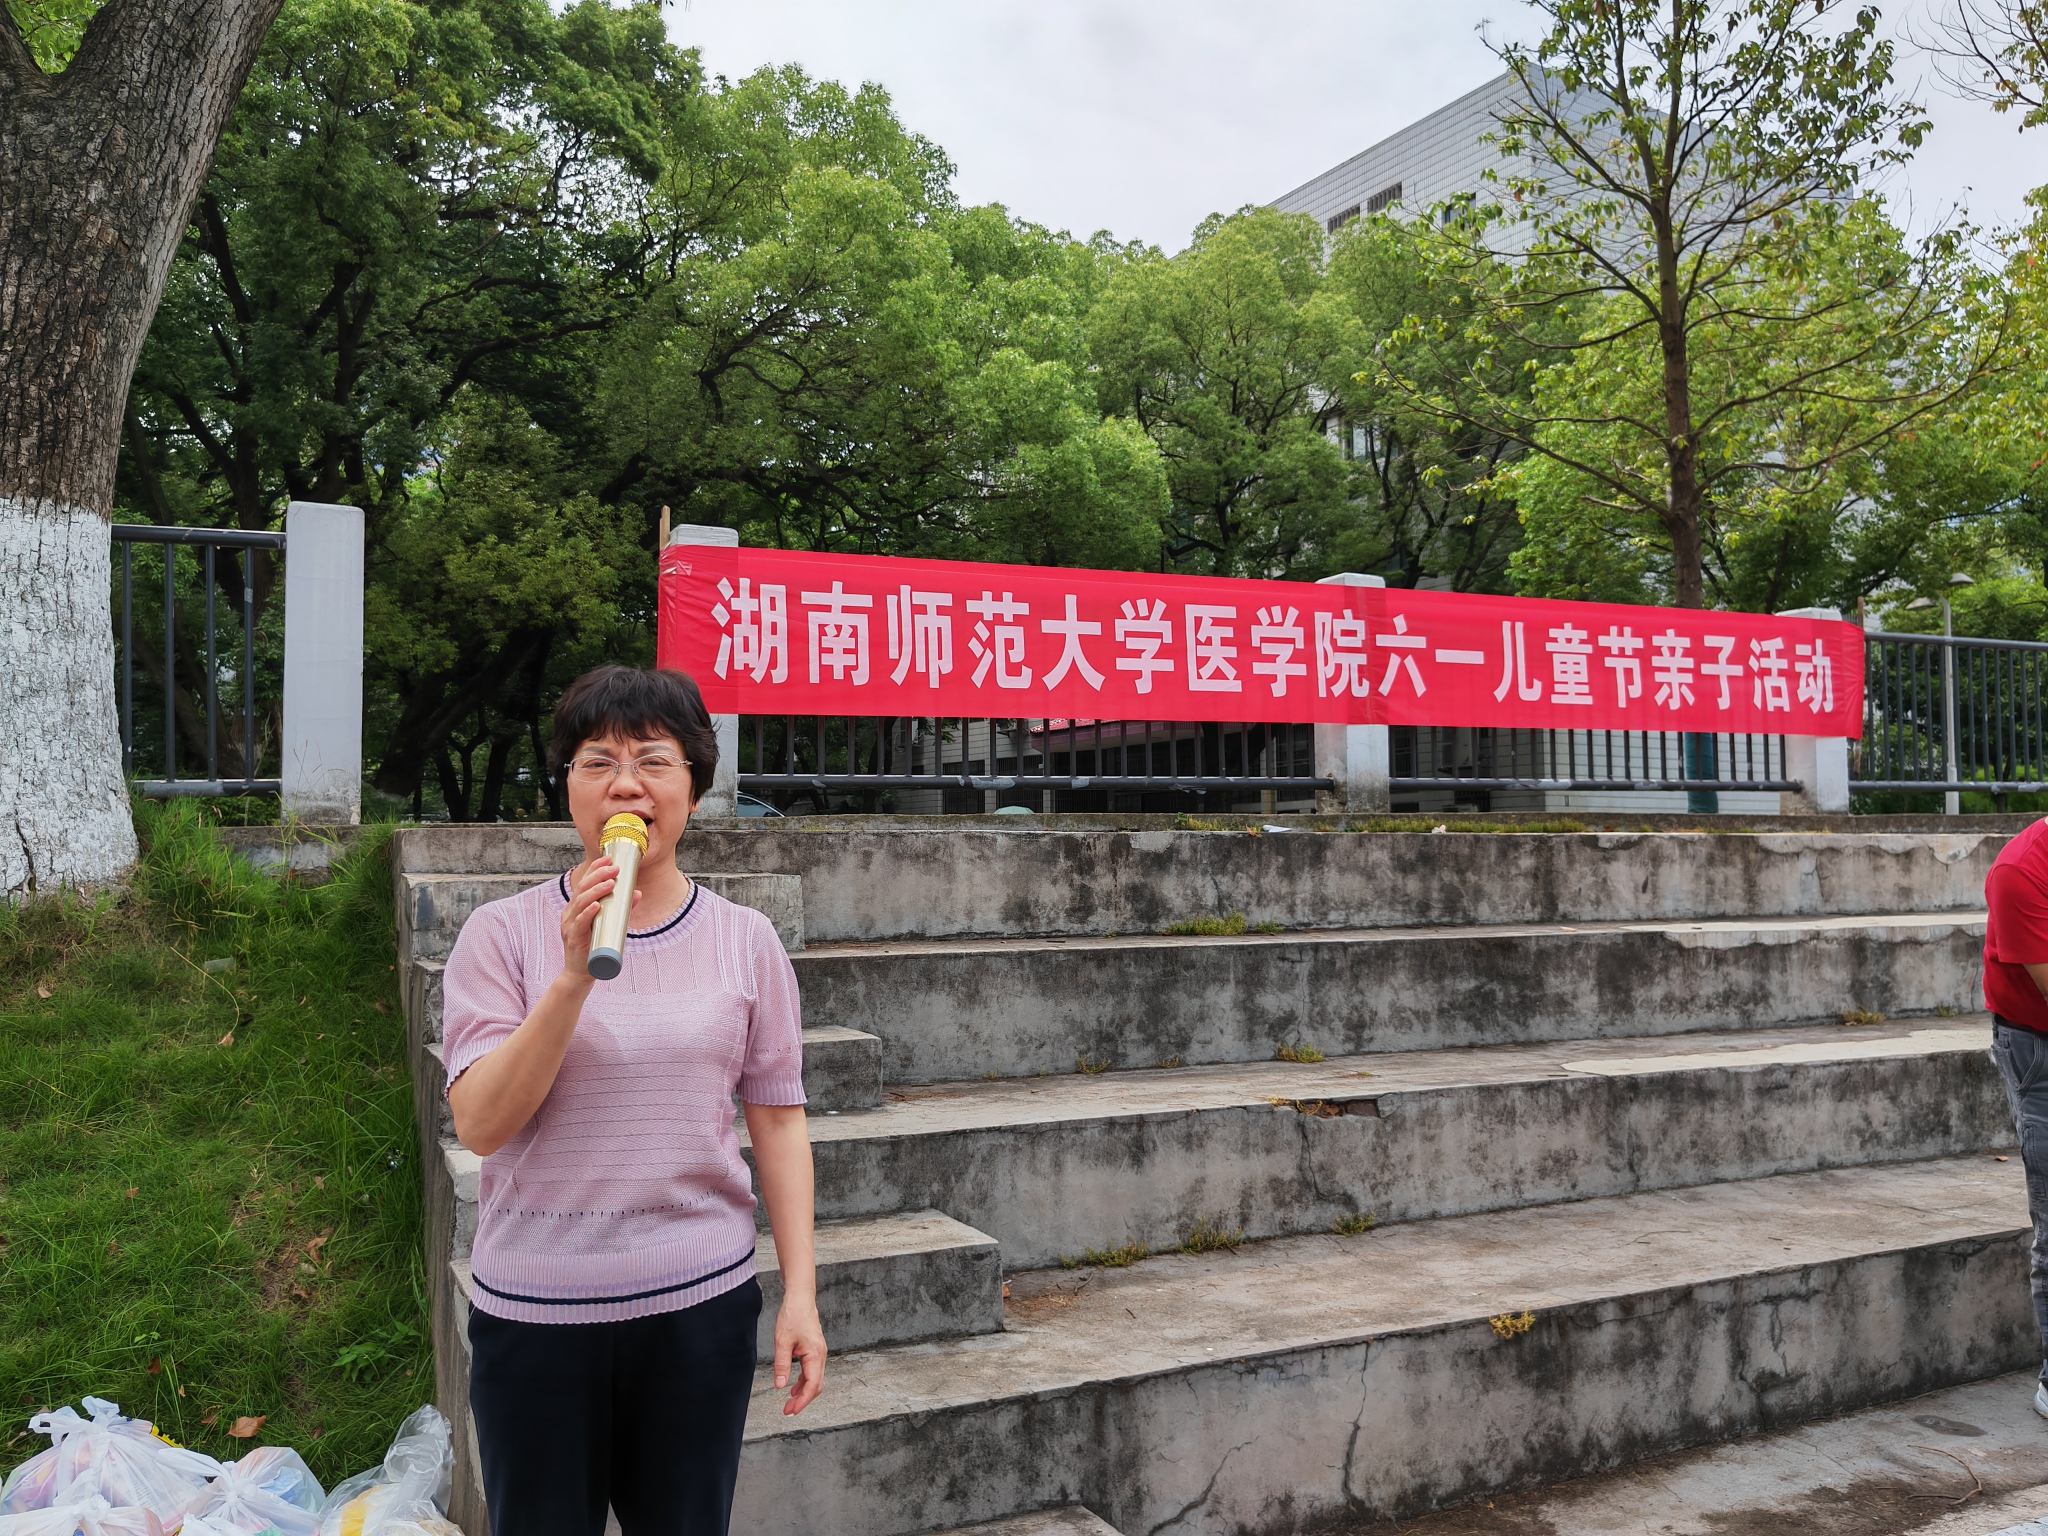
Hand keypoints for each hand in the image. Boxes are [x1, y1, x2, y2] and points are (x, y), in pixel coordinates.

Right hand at [559, 855, 637, 979]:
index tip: (609, 859)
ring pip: (580, 903)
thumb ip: (622, 909)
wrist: (580, 973)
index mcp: (577, 906)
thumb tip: (638, 893)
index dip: (595, 869)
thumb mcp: (609, 924)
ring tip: (610, 883)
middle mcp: (570, 912)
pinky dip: (588, 913)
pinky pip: (579, 923)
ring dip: (596, 891)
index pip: (584, 882)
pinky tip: (596, 906)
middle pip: (582, 888)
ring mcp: (569, 925)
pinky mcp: (573, 938)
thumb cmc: (594, 946)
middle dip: (598, 876)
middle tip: (614, 869)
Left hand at [773, 1293, 825, 1415]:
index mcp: (815, 1355)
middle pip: (816, 1385)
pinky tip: (793, 1386)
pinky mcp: (814, 1349)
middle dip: (803, 1400)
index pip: (812, 1385)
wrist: (800, 1298)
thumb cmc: (793, 1315)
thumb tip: (781, 1386)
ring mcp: (818, 1352)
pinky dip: (803, 1381)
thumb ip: (782, 1365)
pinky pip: (811, 1370)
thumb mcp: (782, 1341)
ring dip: (803, 1392)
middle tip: (787, 1411)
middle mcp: (820, 1355)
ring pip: (814, 1379)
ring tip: (789, 1402)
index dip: (803, 1401)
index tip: (791, 1411)